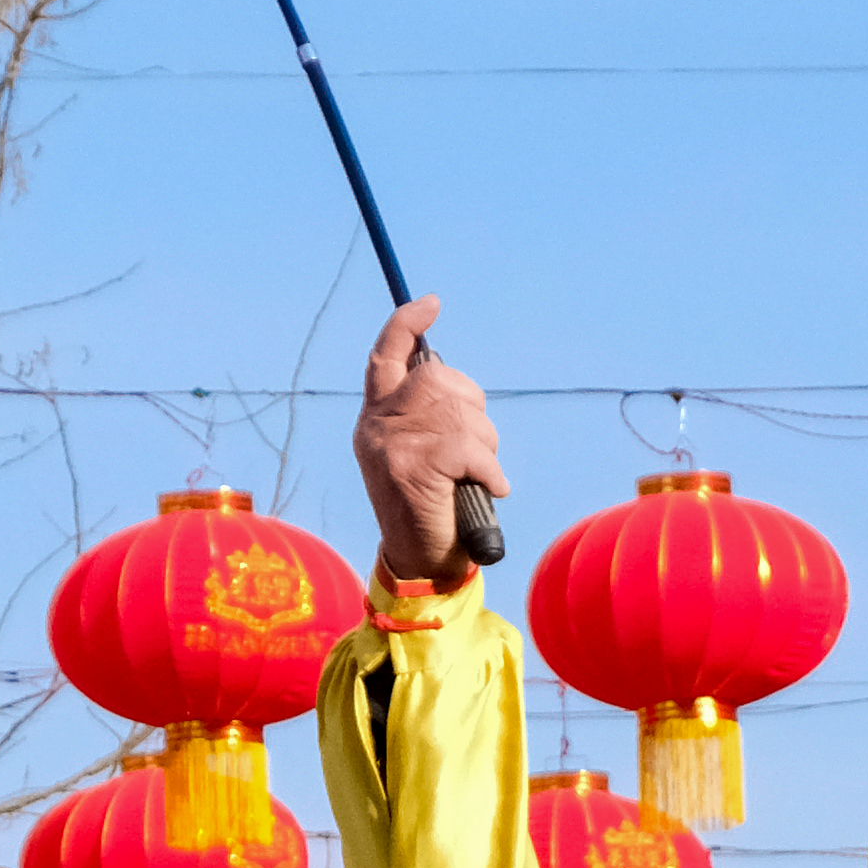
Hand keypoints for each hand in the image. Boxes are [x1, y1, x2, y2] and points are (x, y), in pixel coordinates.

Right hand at [354, 297, 502, 593]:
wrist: (422, 565)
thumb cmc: (434, 507)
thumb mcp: (422, 453)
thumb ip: (428, 415)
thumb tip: (451, 380)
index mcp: (376, 418)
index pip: (387, 356)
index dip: (407, 324)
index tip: (432, 303)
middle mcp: (377, 425)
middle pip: (440, 379)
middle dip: (473, 409)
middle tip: (477, 450)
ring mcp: (393, 445)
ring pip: (461, 413)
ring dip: (486, 445)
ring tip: (475, 477)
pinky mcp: (414, 467)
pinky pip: (471, 449)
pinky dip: (491, 470)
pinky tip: (489, 489)